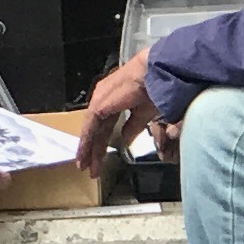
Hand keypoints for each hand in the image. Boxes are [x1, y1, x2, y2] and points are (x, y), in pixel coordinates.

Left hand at [75, 50, 155, 168]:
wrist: (158, 74)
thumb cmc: (156, 89)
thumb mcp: (144, 113)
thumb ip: (133, 126)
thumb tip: (125, 140)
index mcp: (115, 98)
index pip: (104, 125)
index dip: (101, 143)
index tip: (98, 160)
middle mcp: (104, 97)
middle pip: (96, 128)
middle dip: (93, 149)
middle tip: (90, 169)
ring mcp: (100, 99)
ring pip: (91, 128)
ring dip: (88, 148)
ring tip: (86, 166)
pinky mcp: (100, 103)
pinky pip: (91, 125)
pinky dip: (87, 140)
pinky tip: (86, 153)